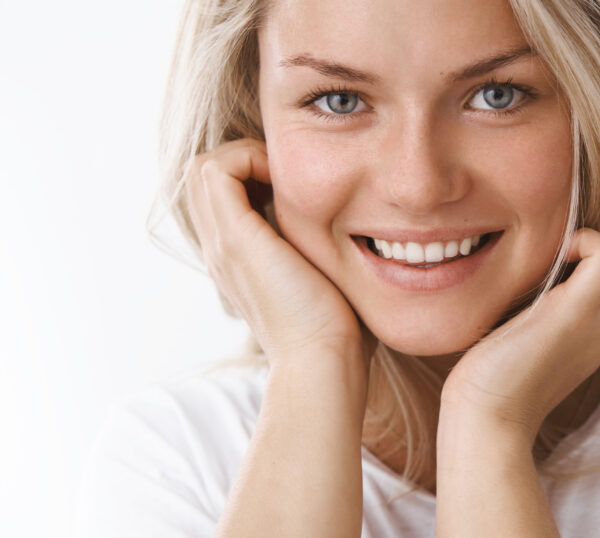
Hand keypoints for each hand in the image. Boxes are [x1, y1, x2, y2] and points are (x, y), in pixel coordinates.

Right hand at [183, 138, 372, 363]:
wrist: (323, 361)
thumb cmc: (338, 332)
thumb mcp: (324, 279)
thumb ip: (320, 252)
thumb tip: (356, 234)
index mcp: (237, 260)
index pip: (221, 194)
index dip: (253, 173)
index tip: (296, 185)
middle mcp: (221, 250)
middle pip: (204, 176)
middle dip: (245, 159)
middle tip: (288, 173)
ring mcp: (223, 244)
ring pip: (204, 167)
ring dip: (245, 156)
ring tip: (287, 176)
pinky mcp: (237, 239)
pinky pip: (217, 170)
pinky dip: (250, 158)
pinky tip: (291, 183)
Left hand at [441, 217, 599, 439]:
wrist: (486, 419)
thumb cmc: (493, 376)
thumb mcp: (531, 331)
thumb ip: (544, 303)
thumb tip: (530, 269)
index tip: (562, 249)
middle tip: (565, 242)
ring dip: (598, 231)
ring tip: (559, 252)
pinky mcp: (576, 315)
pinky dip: (585, 240)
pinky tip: (551, 259)